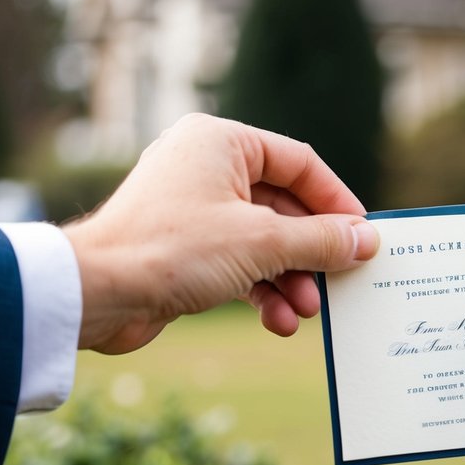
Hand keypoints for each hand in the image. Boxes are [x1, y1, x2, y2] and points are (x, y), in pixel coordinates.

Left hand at [64, 113, 378, 353]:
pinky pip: (240, 265)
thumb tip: (367, 240)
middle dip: (312, 254)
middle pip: (285, 208)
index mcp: (222, 142)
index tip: (363, 237)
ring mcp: (195, 210)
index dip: (336, 203)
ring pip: (265, 242)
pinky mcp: (186, 250)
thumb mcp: (263, 244)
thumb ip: (321, 241)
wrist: (97, 293)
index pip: (300, 164)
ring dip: (291, 280)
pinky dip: (263, 292)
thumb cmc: (171, 249)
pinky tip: (279, 321)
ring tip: (307, 312)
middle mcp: (207, 168)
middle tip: (339, 284)